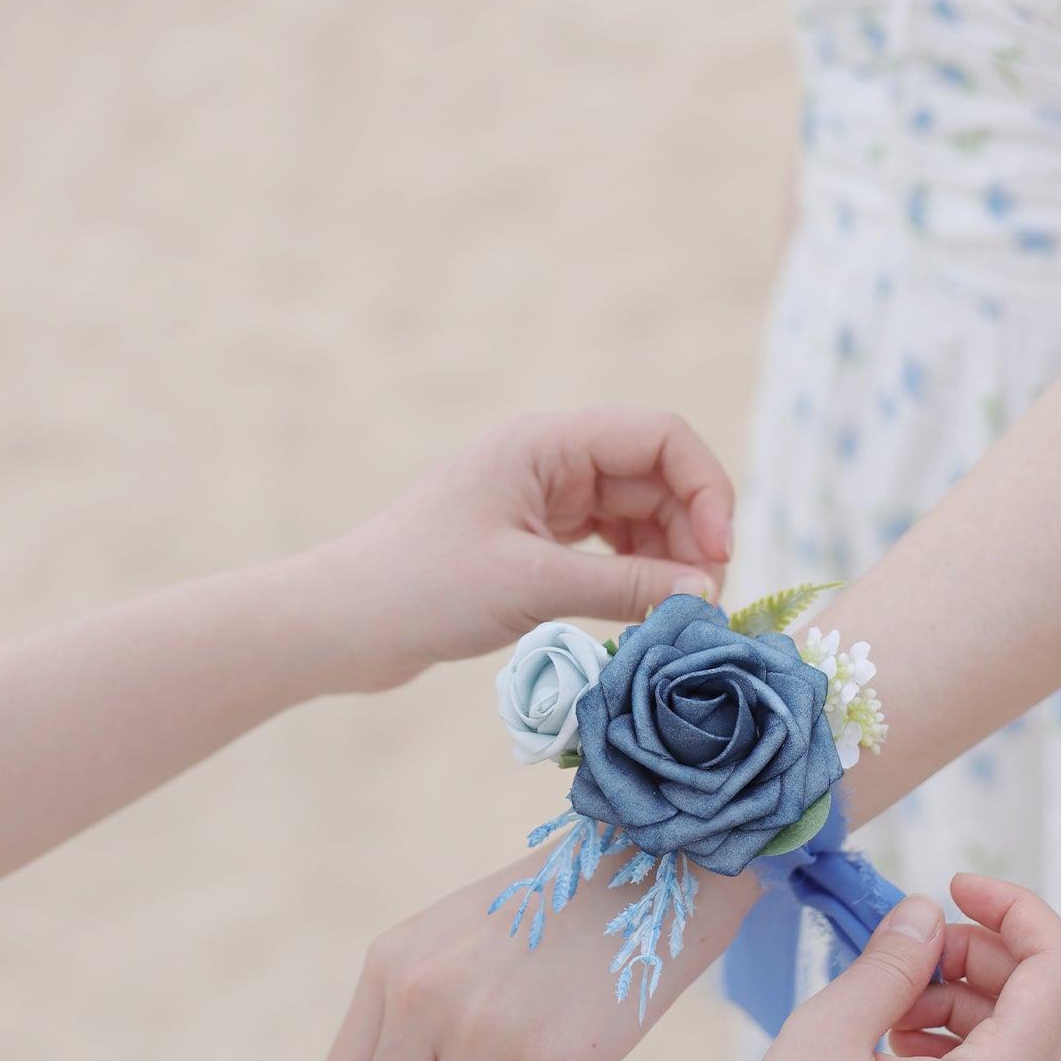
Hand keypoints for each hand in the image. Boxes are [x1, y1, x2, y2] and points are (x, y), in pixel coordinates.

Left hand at [316, 407, 732, 690]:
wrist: (342, 626)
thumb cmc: (422, 591)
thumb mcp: (532, 586)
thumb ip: (626, 586)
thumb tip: (708, 592)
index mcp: (546, 442)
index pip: (660, 435)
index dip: (705, 487)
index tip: (718, 555)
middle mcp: (549, 460)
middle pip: (655, 476)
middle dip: (691, 531)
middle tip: (705, 600)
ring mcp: (542, 501)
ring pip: (637, 515)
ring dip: (667, 557)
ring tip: (677, 612)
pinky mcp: (533, 543)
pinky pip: (608, 546)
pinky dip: (635, 574)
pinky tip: (642, 610)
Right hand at [697, 873, 1060, 1060]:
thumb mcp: (828, 1034)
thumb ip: (889, 962)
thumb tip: (926, 915)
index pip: (1058, 973)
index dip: (1016, 910)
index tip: (952, 885)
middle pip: (1042, 1011)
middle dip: (981, 956)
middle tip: (904, 945)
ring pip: (1016, 1055)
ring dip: (963, 1004)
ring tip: (885, 1004)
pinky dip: (953, 1054)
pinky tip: (886, 1052)